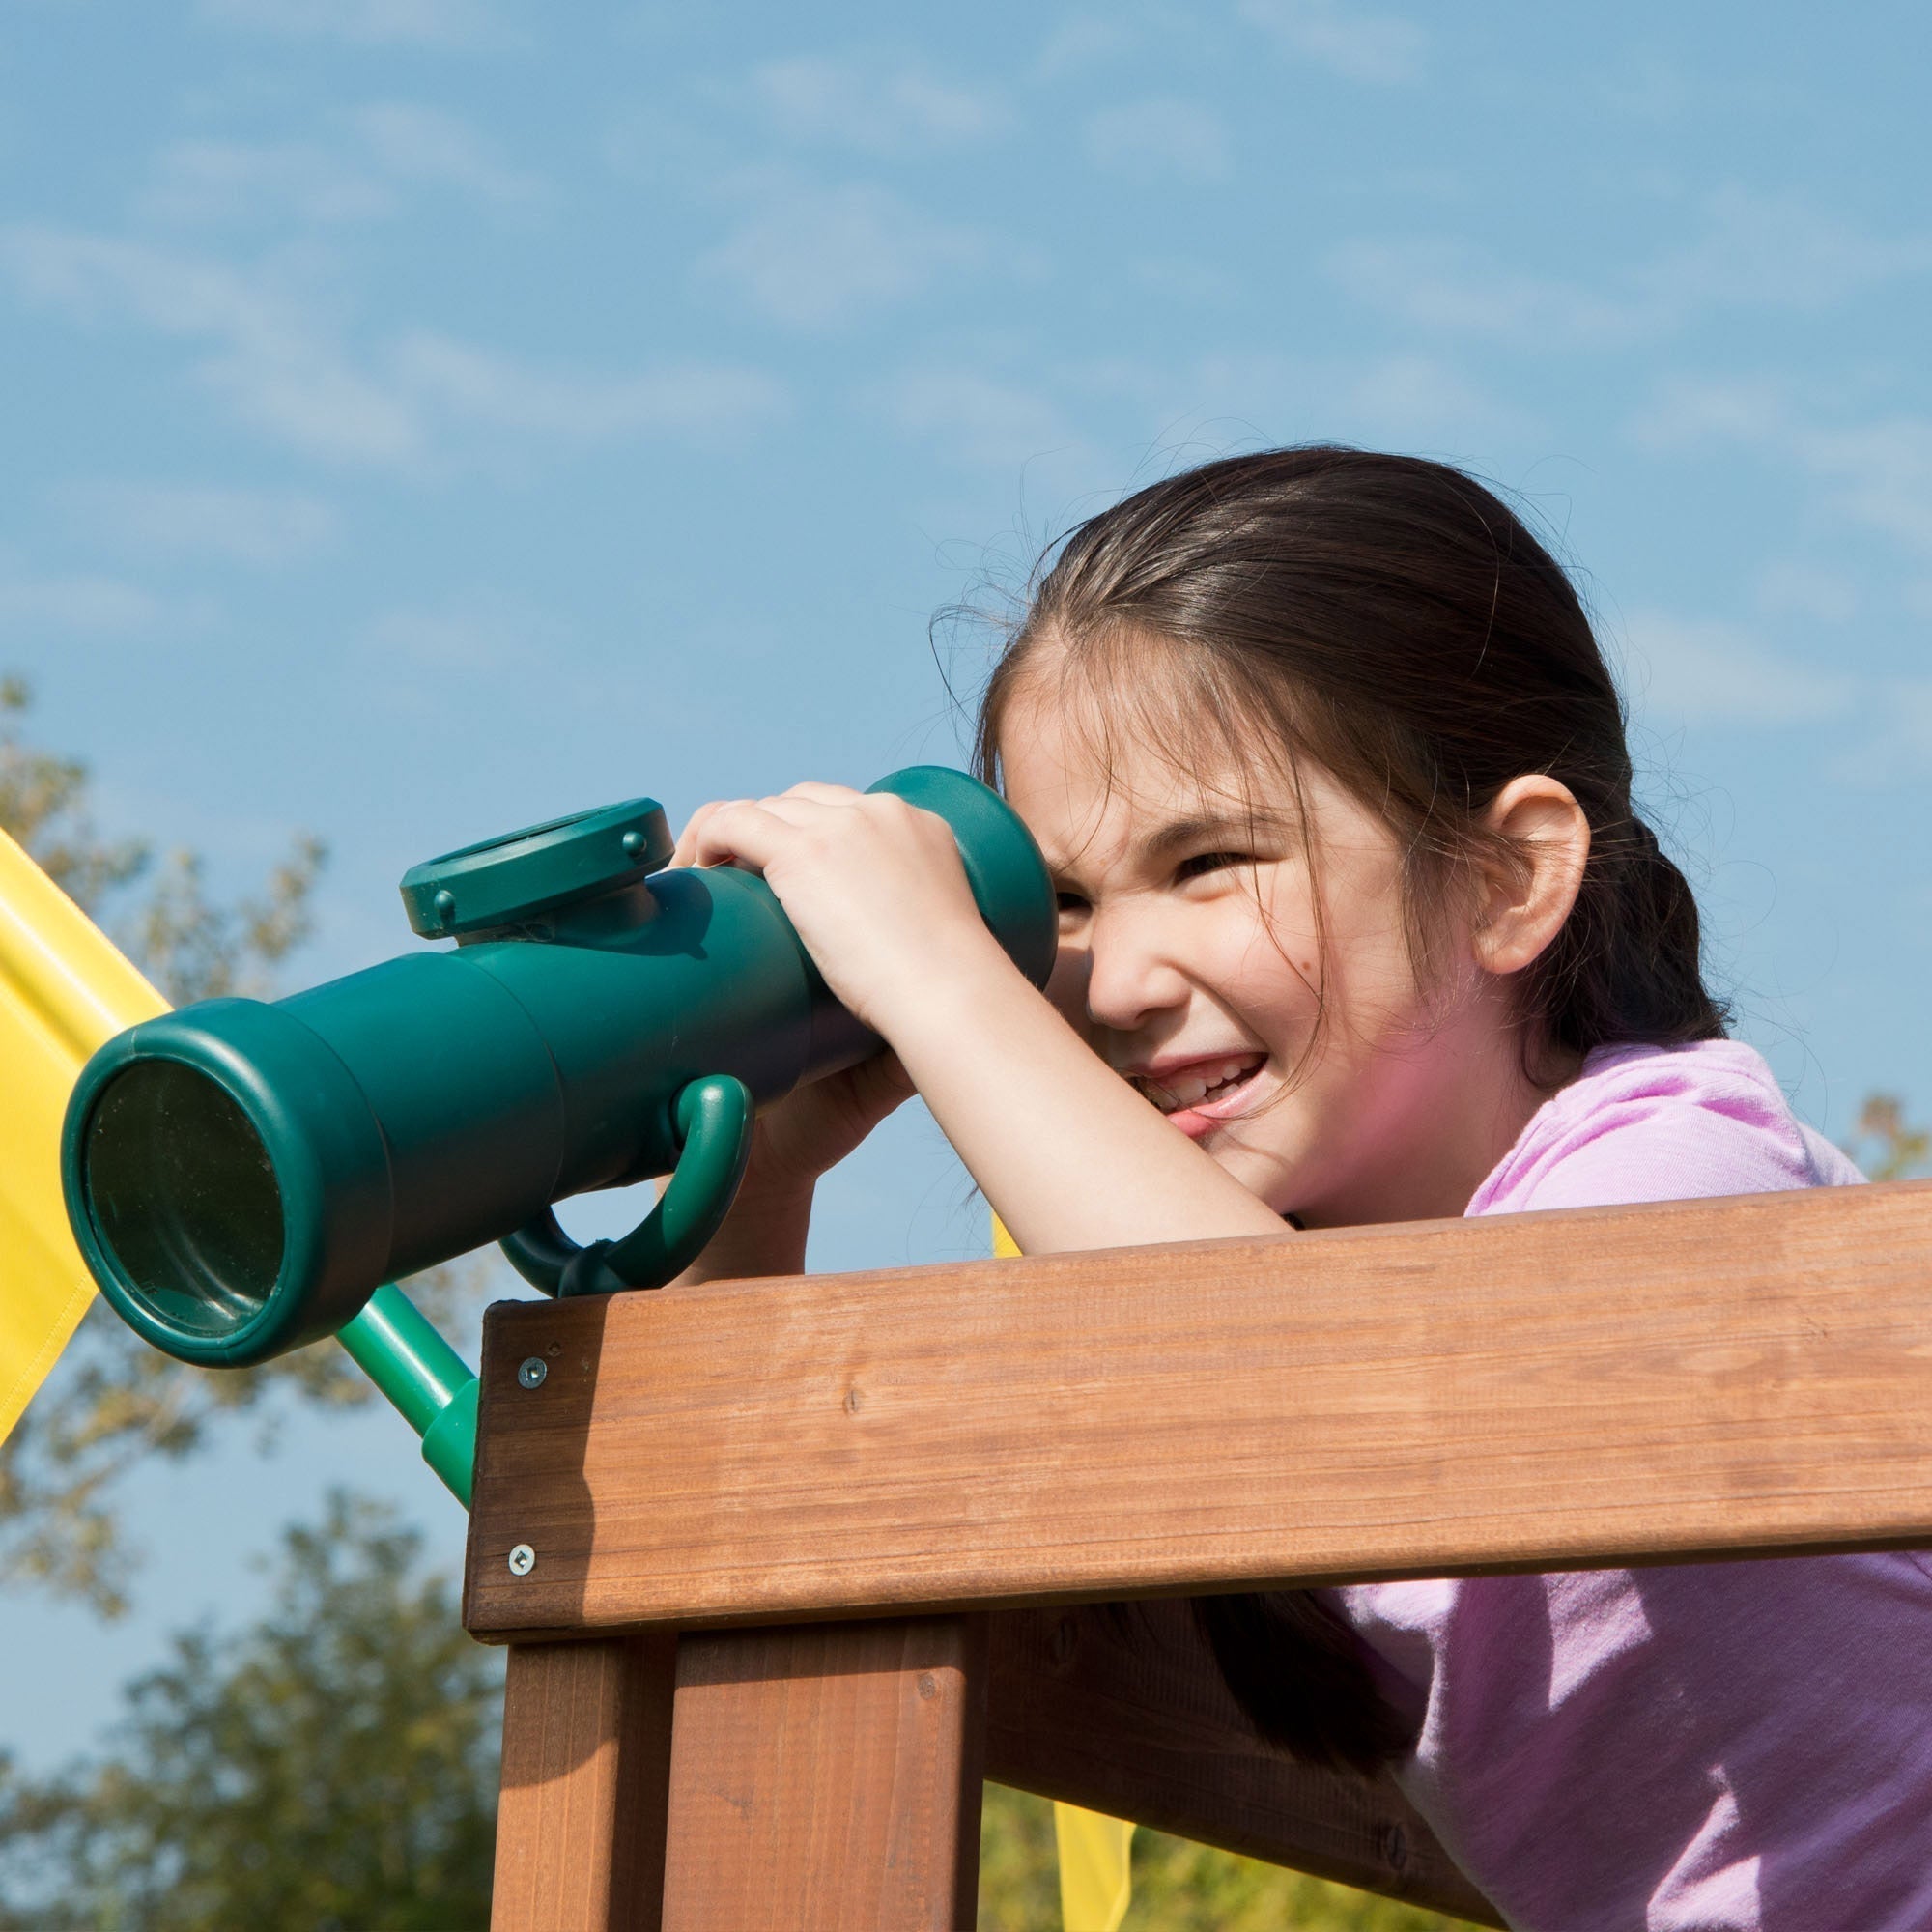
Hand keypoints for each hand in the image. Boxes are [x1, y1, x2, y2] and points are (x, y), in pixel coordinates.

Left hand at [672, 782, 1008, 1036]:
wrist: (950, 991)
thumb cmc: (951, 993)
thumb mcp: (940, 941)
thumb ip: (917, 935)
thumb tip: (896, 975)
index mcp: (919, 825)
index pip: (849, 811)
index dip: (811, 837)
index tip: (792, 877)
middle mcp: (880, 811)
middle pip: (804, 803)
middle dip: (771, 833)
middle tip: (744, 880)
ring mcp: (840, 826)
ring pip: (767, 808)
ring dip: (734, 836)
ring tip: (712, 879)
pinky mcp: (804, 852)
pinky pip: (735, 821)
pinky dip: (708, 838)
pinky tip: (697, 868)